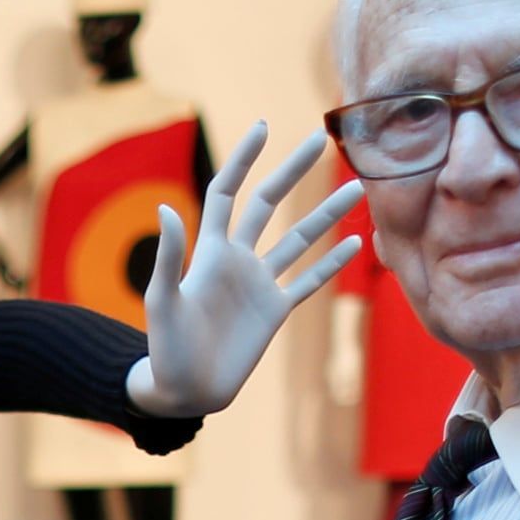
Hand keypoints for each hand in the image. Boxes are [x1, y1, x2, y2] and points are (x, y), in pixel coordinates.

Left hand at [129, 124, 366, 417]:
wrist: (184, 391)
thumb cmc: (165, 348)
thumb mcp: (163, 301)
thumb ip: (169, 256)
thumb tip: (165, 208)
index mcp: (210, 251)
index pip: (228, 193)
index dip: (243, 160)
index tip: (263, 128)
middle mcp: (238, 260)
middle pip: (269, 204)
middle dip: (293, 172)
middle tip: (321, 140)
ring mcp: (259, 284)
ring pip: (298, 240)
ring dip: (325, 214)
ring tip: (356, 188)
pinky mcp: (275, 311)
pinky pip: (308, 280)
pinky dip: (330, 264)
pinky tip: (355, 242)